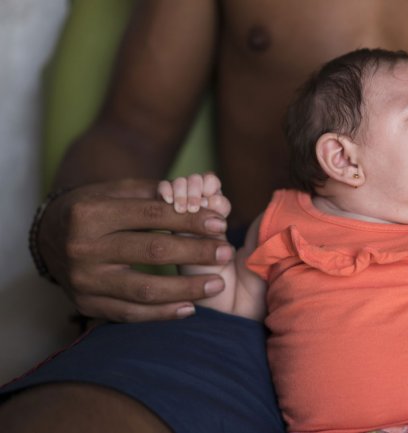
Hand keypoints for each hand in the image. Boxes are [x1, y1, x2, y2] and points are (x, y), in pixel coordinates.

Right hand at [37, 178, 233, 321]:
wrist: (49, 237)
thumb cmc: (94, 208)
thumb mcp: (116, 191)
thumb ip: (155, 194)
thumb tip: (202, 195)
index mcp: (90, 213)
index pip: (150, 216)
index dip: (189, 220)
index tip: (220, 223)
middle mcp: (82, 248)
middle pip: (151, 251)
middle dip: (195, 252)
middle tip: (225, 252)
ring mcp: (82, 280)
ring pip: (144, 289)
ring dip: (186, 289)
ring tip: (217, 285)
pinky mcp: (85, 305)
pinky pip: (130, 314)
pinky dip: (163, 314)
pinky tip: (190, 308)